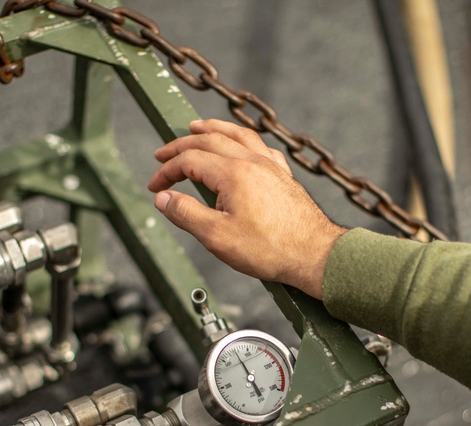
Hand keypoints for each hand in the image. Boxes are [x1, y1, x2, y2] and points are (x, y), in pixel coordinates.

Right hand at [149, 119, 346, 298]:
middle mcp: (252, 161)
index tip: (156, 187)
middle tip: (162, 153)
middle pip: (209, 140)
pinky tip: (241, 146)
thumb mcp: (217, 236)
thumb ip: (186, 214)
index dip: (166, 171)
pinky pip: (260, 146)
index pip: (189, 160)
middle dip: (181, 145)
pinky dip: (242, 140)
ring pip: (237, 134)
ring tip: (197, 127)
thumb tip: (163, 198)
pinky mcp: (283, 175)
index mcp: (233, 173)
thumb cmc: (270, 249)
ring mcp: (271, 165)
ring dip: (213, 128)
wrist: (314, 254)